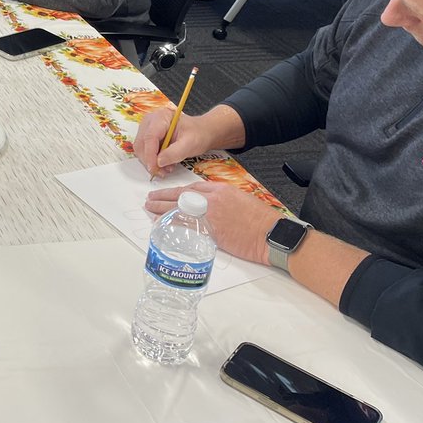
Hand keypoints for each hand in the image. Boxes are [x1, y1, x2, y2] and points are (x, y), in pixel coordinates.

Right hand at [133, 108, 213, 176]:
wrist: (201, 133)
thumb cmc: (198, 134)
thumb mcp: (190, 144)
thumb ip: (175, 153)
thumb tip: (159, 162)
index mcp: (161, 116)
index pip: (150, 137)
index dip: (150, 154)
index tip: (155, 168)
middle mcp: (150, 121)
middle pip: (141, 144)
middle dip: (149, 160)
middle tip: (162, 172)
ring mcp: (147, 129)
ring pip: (140, 149)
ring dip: (150, 162)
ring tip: (166, 168)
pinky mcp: (147, 137)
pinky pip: (144, 151)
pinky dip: (152, 160)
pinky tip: (164, 164)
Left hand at [144, 180, 279, 264]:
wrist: (272, 234)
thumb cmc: (261, 219)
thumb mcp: (241, 199)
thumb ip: (221, 199)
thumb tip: (206, 204)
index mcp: (220, 190)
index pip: (191, 188)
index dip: (175, 191)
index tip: (165, 193)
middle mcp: (212, 200)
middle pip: (180, 196)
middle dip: (162, 197)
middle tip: (149, 198)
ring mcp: (210, 216)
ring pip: (179, 210)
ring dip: (162, 210)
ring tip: (150, 210)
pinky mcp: (210, 232)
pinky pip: (185, 226)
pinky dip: (172, 225)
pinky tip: (162, 225)